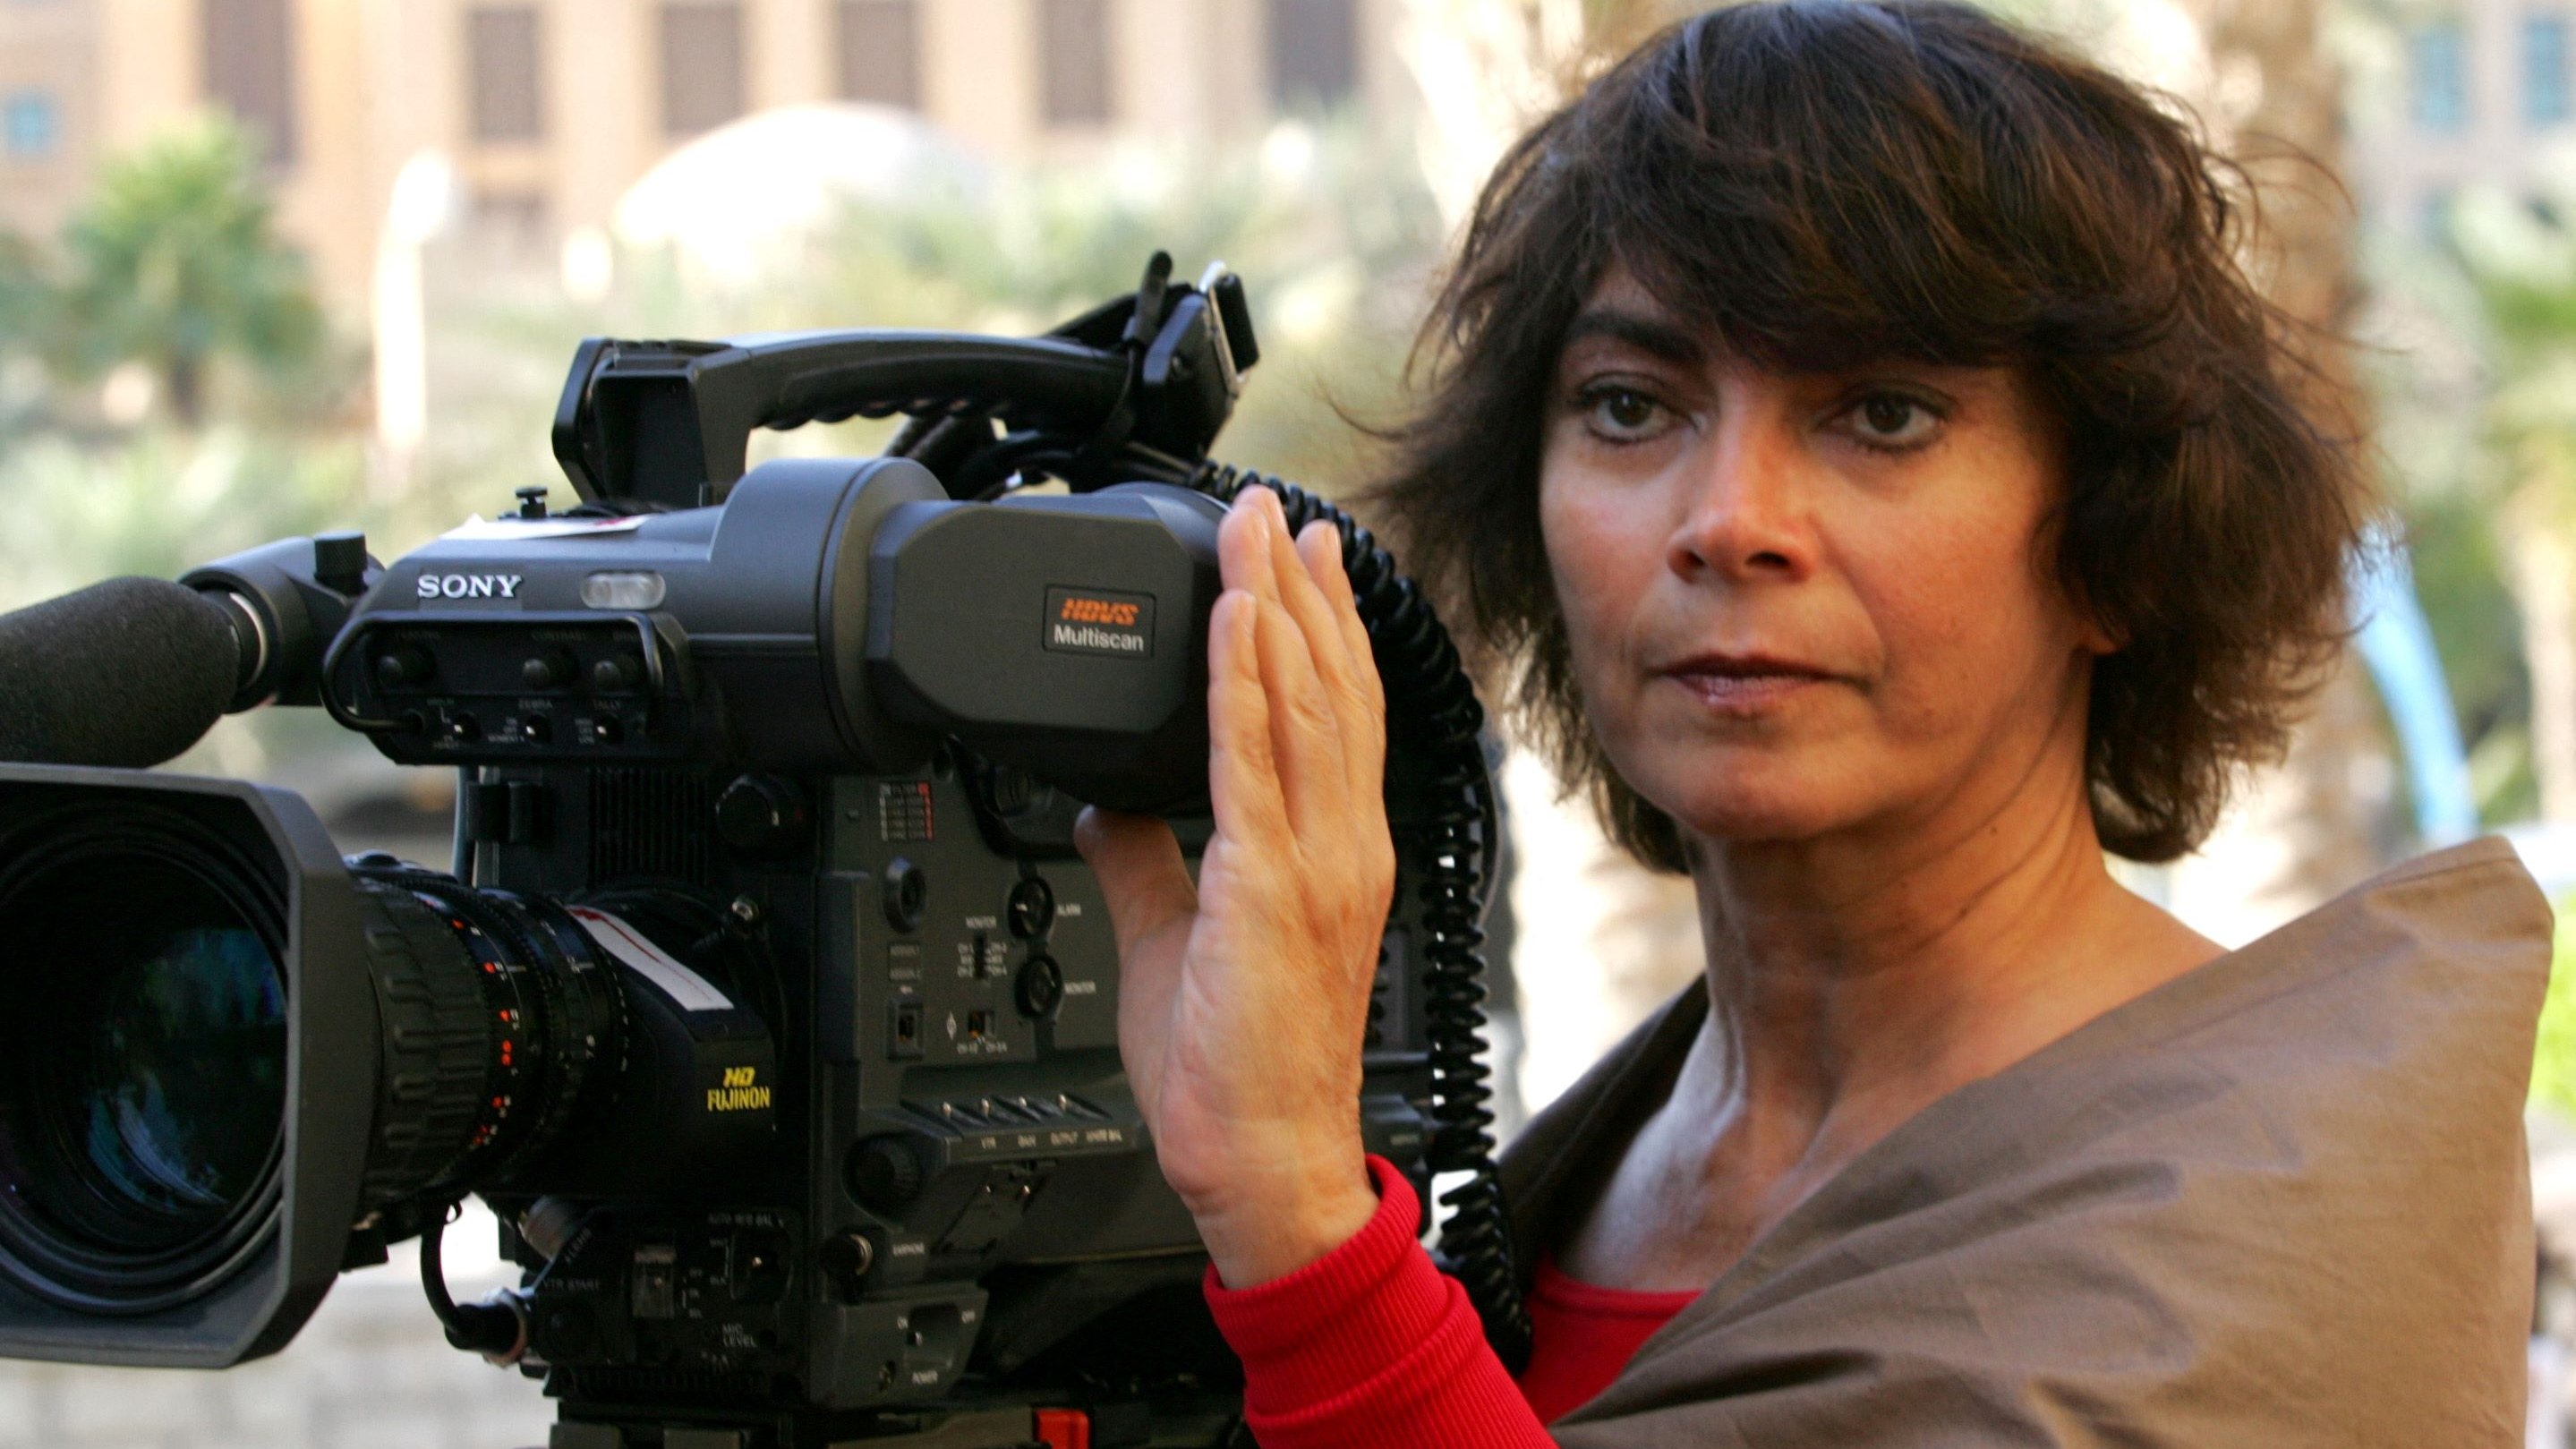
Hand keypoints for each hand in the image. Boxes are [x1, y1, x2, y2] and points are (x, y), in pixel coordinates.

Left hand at [1074, 486, 1395, 1287]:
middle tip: (1278, 508)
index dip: (1325, 629)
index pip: (1338, 716)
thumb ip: (1146, 858)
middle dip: (1301, 588)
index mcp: (1330, 855)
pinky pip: (1257, 762)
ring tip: (1255, 529)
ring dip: (1275, 604)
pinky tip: (1234, 619)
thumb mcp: (1172, 935)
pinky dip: (1245, 681)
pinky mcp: (1272, 888)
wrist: (1256, 1156)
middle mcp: (1339, 845)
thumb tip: (1108, 797)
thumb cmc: (1229, 1069)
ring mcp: (1316, 863)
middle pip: (1330, 687)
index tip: (1304, 558)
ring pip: (1304, 704)